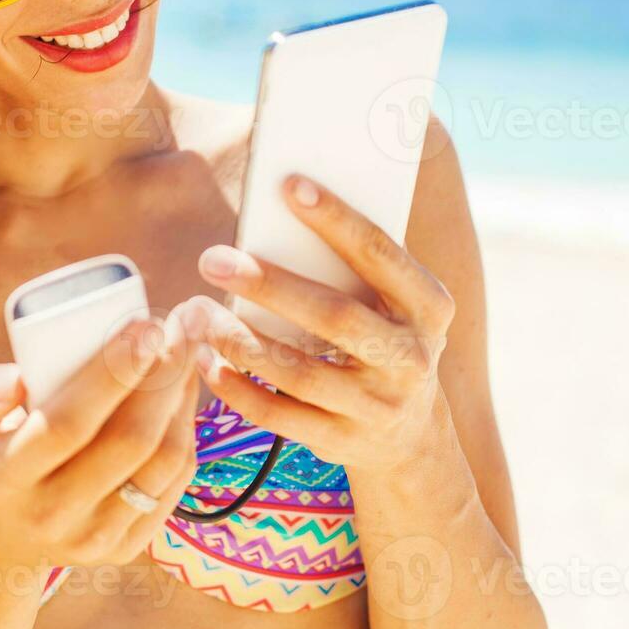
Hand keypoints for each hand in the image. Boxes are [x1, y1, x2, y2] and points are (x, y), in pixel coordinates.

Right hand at [0, 312, 198, 574]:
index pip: (68, 424)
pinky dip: (188, 429)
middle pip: (128, 442)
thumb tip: (17, 380)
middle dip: (165, 374)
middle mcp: (52, 516)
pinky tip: (186, 388)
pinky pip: (175, 482)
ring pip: (163, 462)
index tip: (144, 322)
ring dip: (184, 397)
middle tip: (181, 320)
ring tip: (187, 345)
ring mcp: (94, 538)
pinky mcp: (127, 547)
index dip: (113, 373)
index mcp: (5, 479)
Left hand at [183, 174, 457, 472]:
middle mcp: (410, 358)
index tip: (289, 185)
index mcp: (429, 307)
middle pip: (333, 316)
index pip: (380, 254)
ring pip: (298, 371)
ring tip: (199, 311)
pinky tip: (205, 360)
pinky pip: (279, 416)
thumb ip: (357, 263)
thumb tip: (286, 199)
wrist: (412, 436)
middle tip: (213, 259)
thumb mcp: (395, 302)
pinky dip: (236, 388)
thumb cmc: (385, 337)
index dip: (336, 219)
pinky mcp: (343, 443)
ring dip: (240, 339)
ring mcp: (378, 407)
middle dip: (269, 285)